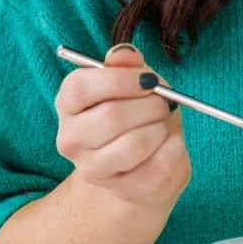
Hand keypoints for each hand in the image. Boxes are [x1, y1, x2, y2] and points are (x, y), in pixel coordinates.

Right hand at [54, 43, 191, 211]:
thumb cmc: (138, 110)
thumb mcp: (134, 79)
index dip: (120, 80)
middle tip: (164, 102)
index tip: (147, 79)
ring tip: (162, 123)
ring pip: (133, 146)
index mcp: (68, 103)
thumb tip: (124, 53)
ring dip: (160, 128)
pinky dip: (173, 150)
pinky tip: (170, 143)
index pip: (81, 88)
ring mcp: (92, 169)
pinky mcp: (120, 190)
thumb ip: (127, 63)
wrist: (147, 159)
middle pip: (111, 117)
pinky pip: (155, 168)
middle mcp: (71, 138)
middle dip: (149, 105)